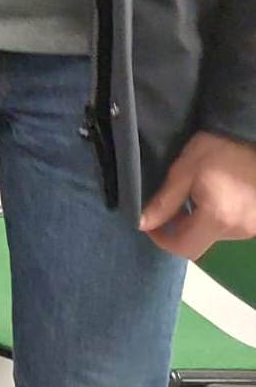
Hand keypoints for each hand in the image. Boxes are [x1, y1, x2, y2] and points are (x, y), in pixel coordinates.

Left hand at [139, 130, 255, 258]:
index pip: (185, 248)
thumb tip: (142, 224)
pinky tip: (211, 198)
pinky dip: (214, 219)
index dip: (162, 241)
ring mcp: (251, 228)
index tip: (149, 225)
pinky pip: (229, 228)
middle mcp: (237, 231)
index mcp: (217, 219)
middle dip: (178, 229)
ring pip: (213, 236)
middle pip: (199, 242)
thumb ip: (164, 201)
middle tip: (169, 206)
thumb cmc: (218, 150)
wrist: (252, 138)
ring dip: (197, 223)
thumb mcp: (184, 171)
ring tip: (191, 198)